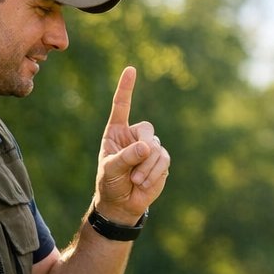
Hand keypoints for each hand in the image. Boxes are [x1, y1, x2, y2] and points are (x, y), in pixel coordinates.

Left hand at [93, 66, 169, 222]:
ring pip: (156, 149)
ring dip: (146, 168)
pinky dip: (153, 173)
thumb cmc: (110, 183)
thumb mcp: (111, 169)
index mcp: (117, 132)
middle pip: (146, 130)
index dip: (126, 89)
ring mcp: (150, 148)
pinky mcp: (161, 161)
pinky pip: (163, 161)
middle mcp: (134, 136)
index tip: (131, 70)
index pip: (122, 106)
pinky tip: (143, 183)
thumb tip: (147, 147)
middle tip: (133, 169)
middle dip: (142, 150)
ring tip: (135, 181)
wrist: (122, 204)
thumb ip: (126, 157)